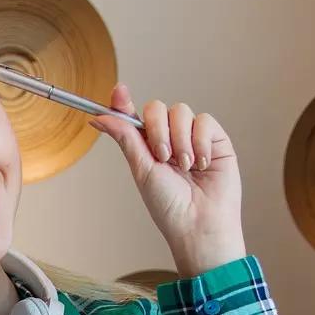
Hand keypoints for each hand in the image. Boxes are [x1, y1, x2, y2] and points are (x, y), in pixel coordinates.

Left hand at [88, 84, 245, 275]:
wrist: (199, 223)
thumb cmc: (169, 206)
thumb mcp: (141, 170)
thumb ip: (125, 138)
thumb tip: (99, 117)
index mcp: (148, 147)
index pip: (135, 116)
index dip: (124, 102)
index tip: (119, 91)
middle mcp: (169, 139)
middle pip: (158, 108)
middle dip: (158, 131)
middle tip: (164, 157)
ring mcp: (192, 138)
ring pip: (181, 112)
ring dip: (180, 140)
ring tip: (186, 166)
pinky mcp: (215, 139)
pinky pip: (204, 121)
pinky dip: (201, 142)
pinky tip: (202, 164)